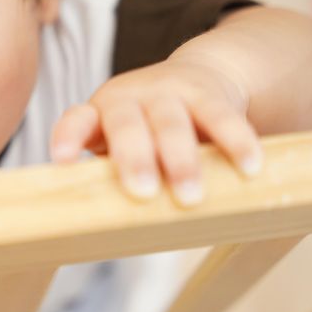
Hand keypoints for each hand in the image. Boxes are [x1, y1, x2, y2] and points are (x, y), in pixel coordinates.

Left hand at [50, 57, 262, 205]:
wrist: (200, 78)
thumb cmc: (149, 132)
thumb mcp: (125, 147)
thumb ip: (115, 177)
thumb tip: (101, 232)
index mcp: (100, 113)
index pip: (76, 120)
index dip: (68, 137)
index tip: (62, 161)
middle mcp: (129, 97)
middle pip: (126, 124)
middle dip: (134, 158)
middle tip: (142, 193)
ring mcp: (168, 91)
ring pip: (171, 121)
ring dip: (181, 159)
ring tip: (191, 197)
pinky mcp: (208, 93)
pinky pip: (221, 116)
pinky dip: (236, 142)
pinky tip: (248, 168)